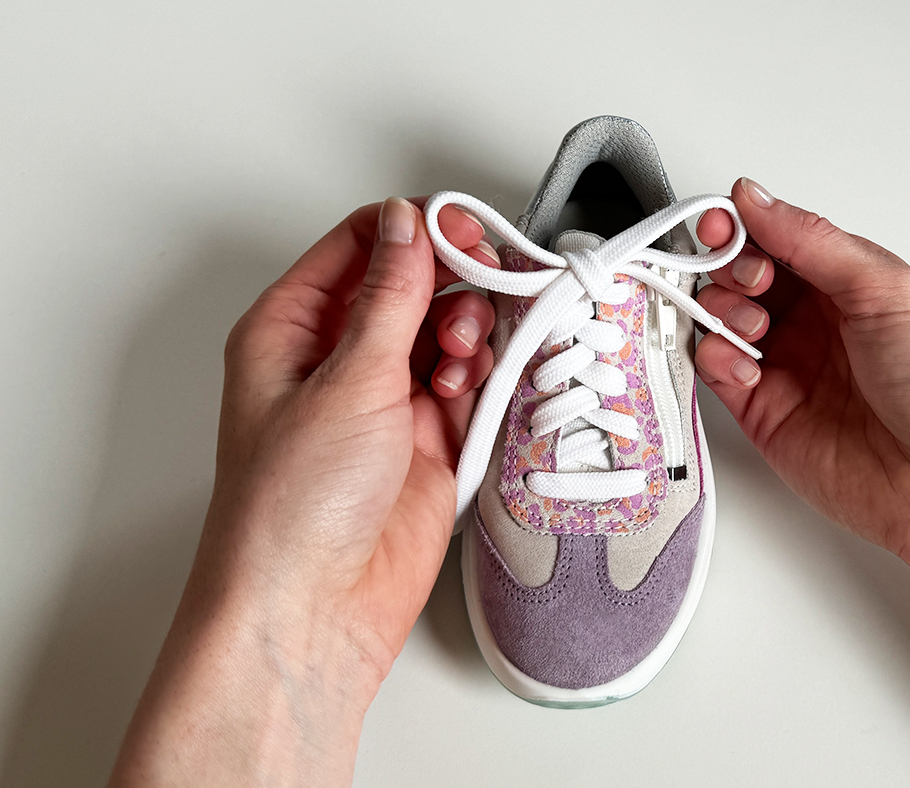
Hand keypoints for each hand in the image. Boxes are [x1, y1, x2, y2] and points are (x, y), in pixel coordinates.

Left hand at [111, 197, 497, 785]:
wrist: (317, 607)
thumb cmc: (290, 507)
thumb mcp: (346, 380)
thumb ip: (390, 296)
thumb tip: (410, 224)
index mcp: (292, 328)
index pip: (359, 245)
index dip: (415, 228)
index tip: (464, 228)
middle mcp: (338, 359)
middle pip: (411, 285)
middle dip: (452, 279)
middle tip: (487, 279)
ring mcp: (385, 399)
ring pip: (445, 331)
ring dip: (465, 331)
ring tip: (461, 358)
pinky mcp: (427, 441)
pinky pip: (468, 384)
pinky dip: (479, 376)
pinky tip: (470, 386)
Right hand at [694, 178, 909, 585]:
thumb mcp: (888, 290)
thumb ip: (813, 241)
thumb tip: (754, 199)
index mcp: (846, 281)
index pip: (774, 237)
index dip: (741, 226)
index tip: (723, 224)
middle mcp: (811, 320)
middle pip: (738, 273)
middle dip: (729, 267)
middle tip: (752, 281)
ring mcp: (785, 365)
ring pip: (718, 319)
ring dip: (720, 310)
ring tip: (753, 328)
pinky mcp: (762, 412)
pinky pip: (715, 371)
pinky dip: (715, 359)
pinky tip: (745, 365)